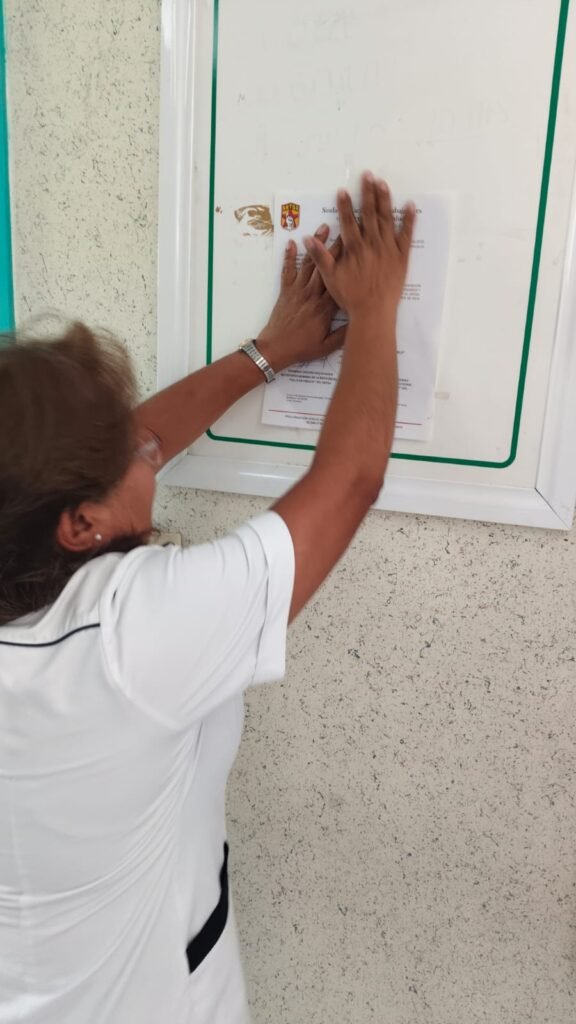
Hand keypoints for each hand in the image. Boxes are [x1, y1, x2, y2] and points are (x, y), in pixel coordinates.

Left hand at [257, 226, 345, 372]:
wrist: (275, 349)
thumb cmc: (302, 348)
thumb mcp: (327, 346)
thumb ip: (344, 334)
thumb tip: (360, 321)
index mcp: (325, 308)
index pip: (340, 281)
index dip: (350, 263)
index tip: (359, 248)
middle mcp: (312, 294)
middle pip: (326, 266)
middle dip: (336, 246)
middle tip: (346, 228)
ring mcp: (297, 291)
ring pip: (309, 264)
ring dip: (316, 245)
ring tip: (324, 227)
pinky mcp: (286, 291)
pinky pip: (288, 270)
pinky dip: (289, 256)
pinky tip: (291, 242)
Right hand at [302, 173, 414, 321]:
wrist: (373, 313)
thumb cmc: (350, 297)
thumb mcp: (330, 278)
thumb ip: (320, 256)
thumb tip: (308, 238)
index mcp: (354, 249)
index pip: (348, 221)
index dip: (345, 205)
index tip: (343, 191)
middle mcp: (372, 244)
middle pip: (369, 214)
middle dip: (367, 193)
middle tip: (367, 175)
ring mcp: (388, 249)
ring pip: (387, 219)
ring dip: (385, 200)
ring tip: (383, 183)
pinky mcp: (402, 257)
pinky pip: (406, 235)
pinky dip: (409, 220)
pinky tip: (410, 206)